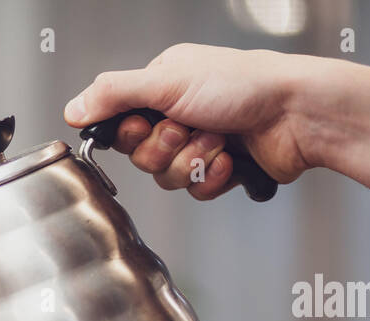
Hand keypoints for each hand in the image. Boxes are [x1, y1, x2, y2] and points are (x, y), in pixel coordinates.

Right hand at [63, 44, 369, 198]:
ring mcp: (201, 142)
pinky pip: (195, 191)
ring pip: (168, 177)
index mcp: (164, 87)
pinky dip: (211, 178)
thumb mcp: (167, 80)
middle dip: (166, 150)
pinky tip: (230, 160)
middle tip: (187, 131)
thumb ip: (114, 94)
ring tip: (217, 142)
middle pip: (142, 156)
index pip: (121, 124)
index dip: (131, 134)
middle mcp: (180, 113)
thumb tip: (72, 109)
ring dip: (192, 163)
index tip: (148, 124)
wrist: (297, 114)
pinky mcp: (221, 169)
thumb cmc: (243, 86)